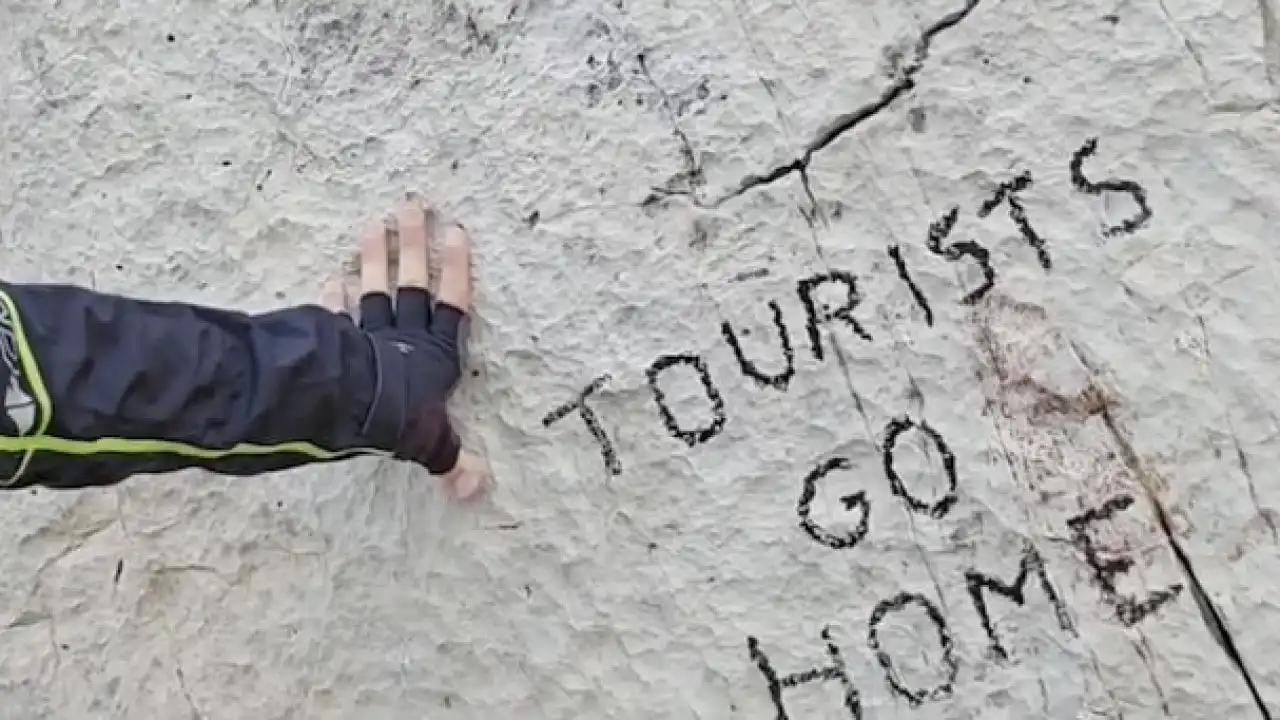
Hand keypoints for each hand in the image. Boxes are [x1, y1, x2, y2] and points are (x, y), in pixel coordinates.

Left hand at [321, 196, 487, 500]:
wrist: (349, 409)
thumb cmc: (398, 421)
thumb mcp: (432, 443)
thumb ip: (450, 459)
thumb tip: (475, 490)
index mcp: (436, 357)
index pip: (453, 305)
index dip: (457, 270)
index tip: (457, 232)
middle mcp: (405, 339)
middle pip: (413, 283)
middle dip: (415, 245)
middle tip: (414, 206)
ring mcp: (369, 336)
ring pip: (375, 288)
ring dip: (374, 257)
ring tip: (374, 223)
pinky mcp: (338, 343)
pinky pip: (335, 316)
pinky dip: (331, 299)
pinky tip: (330, 278)